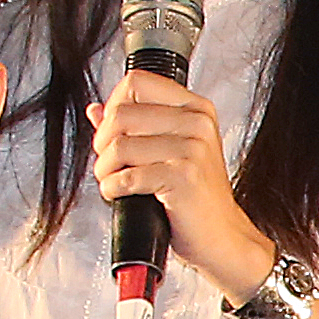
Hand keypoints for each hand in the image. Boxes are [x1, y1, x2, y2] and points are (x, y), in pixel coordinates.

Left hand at [87, 69, 273, 303]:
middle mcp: (197, 123)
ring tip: (115, 181)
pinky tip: (122, 195)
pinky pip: (125, 177)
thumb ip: (133, 127)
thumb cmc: (195, 197)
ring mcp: (192, 149)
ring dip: (104, 170)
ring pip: (118, 146)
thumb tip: (95, 110)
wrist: (223, 237)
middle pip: (121, 114)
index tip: (115, 132)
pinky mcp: (183, 177)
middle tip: (111, 162)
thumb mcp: (169, 152)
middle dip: (102, 142)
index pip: (136, 82)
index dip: (114, 105)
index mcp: (196, 109)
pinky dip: (112, 190)